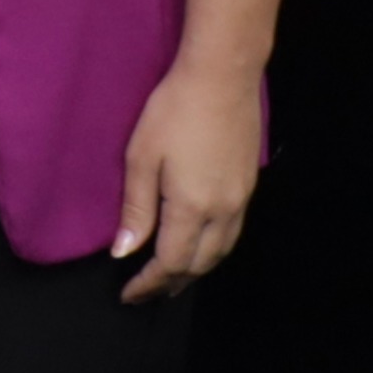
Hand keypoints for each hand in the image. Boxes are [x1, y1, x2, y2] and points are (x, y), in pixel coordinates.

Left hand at [115, 58, 261, 303]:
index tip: (128, 294)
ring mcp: (240, 199)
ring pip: (220, 252)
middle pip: (199, 264)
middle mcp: (222, 210)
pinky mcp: (247, 186)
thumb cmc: (173, 112)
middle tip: (147, 293)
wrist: (221, 78)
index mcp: (191, 206)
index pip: (170, 262)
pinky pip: (231, 233)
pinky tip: (199, 247)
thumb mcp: (141, 158)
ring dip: (195, 270)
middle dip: (171, 283)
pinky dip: (212, 250)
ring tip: (172, 280)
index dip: (148, 283)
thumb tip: (124, 251)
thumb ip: (135, 209)